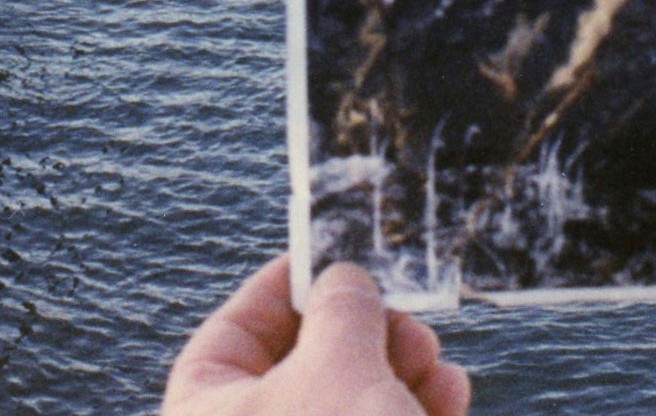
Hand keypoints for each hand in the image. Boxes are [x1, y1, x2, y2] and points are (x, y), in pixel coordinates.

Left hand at [165, 259, 466, 415]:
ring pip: (351, 406)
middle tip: (406, 321)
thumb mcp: (338, 367)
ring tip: (437, 365)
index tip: (333, 255)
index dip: (286, 288)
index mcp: (205, 411)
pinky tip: (450, 398)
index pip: (234, 333)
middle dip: (365, 335)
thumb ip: (342, 310)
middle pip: (303, 368)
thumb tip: (344, 280)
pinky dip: (414, 414)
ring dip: (403, 373)